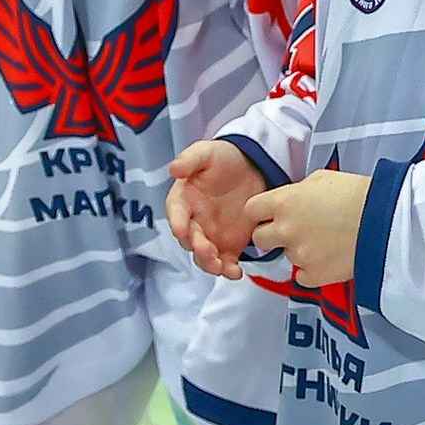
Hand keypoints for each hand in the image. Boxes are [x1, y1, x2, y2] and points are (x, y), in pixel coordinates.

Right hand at [167, 139, 269, 279]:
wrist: (251, 168)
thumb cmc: (223, 159)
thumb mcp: (206, 152)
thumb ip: (190, 159)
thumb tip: (173, 168)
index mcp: (183, 200)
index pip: (176, 213)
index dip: (177, 222)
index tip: (181, 228)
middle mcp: (193, 221)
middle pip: (189, 240)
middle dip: (197, 247)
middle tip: (207, 250)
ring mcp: (210, 236)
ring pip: (204, 256)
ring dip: (209, 263)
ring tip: (221, 266)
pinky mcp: (228, 245)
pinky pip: (225, 262)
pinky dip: (228, 270)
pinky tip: (235, 272)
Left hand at [247, 170, 371, 287]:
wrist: (385, 220)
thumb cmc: (358, 195)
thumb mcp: (322, 178)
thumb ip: (298, 191)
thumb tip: (292, 200)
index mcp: (284, 201)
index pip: (251, 210)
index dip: (260, 213)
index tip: (268, 215)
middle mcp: (286, 229)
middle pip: (259, 238)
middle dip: (272, 235)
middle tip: (294, 231)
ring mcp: (299, 254)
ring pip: (286, 255)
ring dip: (300, 250)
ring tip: (326, 240)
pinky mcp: (314, 275)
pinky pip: (303, 276)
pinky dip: (313, 269)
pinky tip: (330, 256)